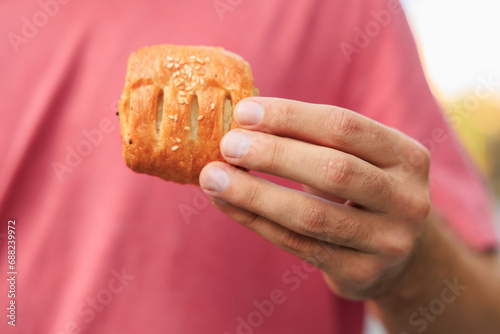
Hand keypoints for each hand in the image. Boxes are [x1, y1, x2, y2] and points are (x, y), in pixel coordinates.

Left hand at [200, 97, 430, 299]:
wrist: (399, 253)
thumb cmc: (363, 192)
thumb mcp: (357, 159)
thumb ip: (312, 140)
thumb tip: (243, 121)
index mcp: (407, 156)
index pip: (344, 126)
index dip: (290, 116)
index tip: (244, 112)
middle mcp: (407, 199)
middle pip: (332, 169)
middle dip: (273, 154)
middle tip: (227, 144)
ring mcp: (388, 242)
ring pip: (311, 214)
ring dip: (254, 193)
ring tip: (213, 177)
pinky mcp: (361, 273)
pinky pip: (297, 245)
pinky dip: (256, 221)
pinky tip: (227, 204)